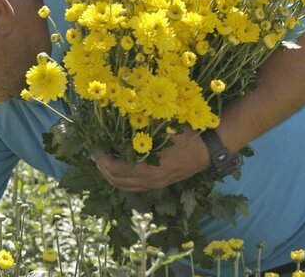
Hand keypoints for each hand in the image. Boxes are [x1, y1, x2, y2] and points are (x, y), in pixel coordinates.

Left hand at [93, 130, 210, 191]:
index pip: (117, 170)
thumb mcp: (163, 128)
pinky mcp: (160, 183)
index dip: (103, 160)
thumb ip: (142, 127)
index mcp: (150, 168)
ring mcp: (155, 184)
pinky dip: (122, 180)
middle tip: (95, 155)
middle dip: (103, 168)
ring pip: (125, 187)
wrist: (209, 149)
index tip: (96, 148)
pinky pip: (135, 187)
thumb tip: (119, 118)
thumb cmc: (187, 135)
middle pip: (117, 181)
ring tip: (103, 162)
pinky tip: (119, 168)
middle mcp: (150, 180)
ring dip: (111, 176)